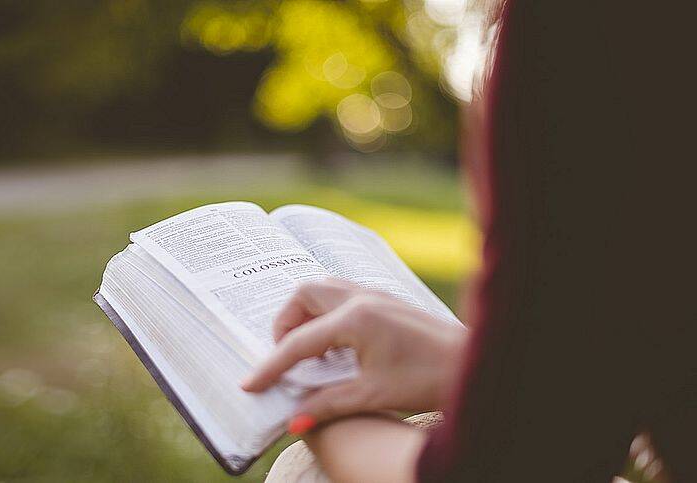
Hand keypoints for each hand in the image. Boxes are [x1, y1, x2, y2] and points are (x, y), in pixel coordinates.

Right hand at [241, 279, 465, 428]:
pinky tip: (336, 346)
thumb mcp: (373, 395)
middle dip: (285, 324)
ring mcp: (376, 295)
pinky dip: (327, 314)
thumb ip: (327, 405)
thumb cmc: (430, 379)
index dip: (271, 366)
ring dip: (306, 315)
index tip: (250, 384)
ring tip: (308, 351)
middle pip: (303, 295)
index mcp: (355, 319)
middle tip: (286, 358)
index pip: (298, 342)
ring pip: (323, 289)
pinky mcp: (386, 301)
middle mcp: (362, 298)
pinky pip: (342, 295)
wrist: (475, 365)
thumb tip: (293, 422)